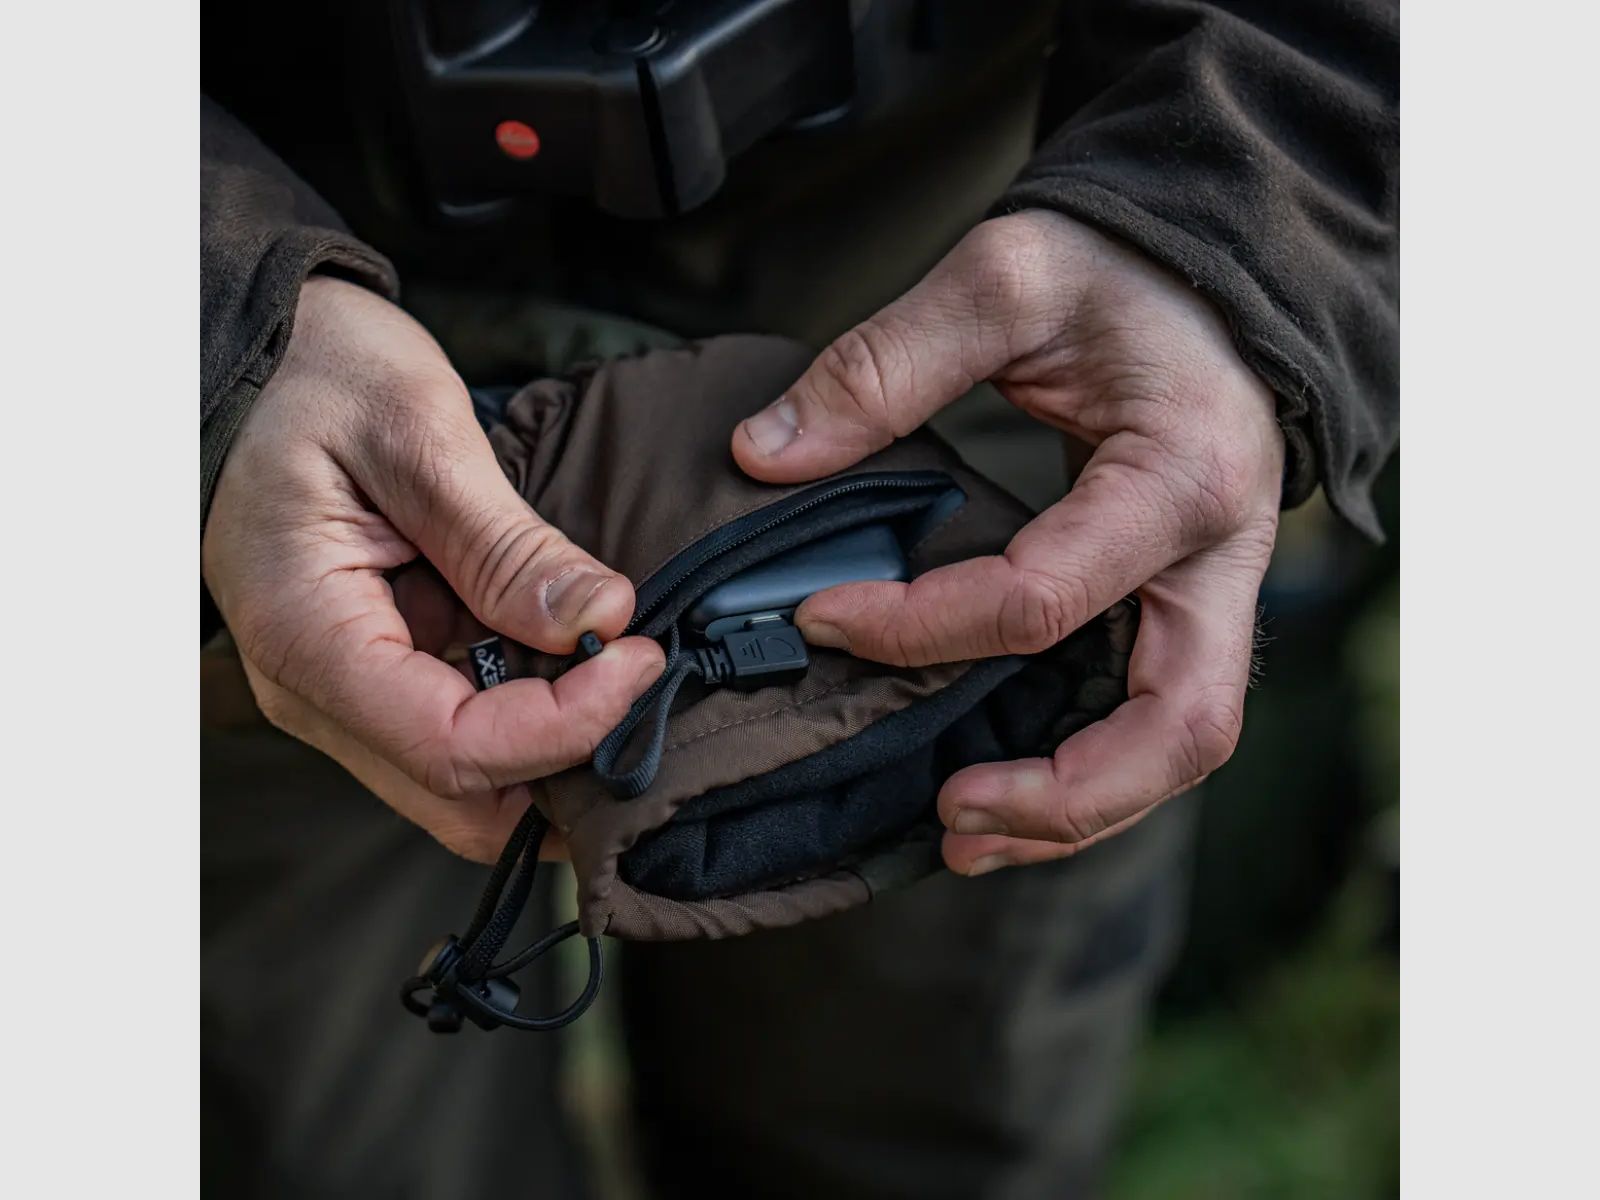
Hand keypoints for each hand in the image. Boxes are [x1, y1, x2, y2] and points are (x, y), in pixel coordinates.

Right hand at [203, 278, 663, 861]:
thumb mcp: (418, 434)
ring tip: (614, 660)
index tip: (637, 658)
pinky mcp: (379, 674)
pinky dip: (532, 709)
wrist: (263, 364)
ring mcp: (346, 692)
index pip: (450, 748)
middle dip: (564, 761)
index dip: (563, 727)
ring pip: (468, 781)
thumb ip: (505, 542)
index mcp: (308, 637)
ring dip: (553, 742)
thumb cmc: (319, 377)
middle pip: (460, 798)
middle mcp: (316, 691)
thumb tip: (600, 619)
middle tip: (639, 674)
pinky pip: (464, 730)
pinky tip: (574, 651)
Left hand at [732, 211, 1283, 875]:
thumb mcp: (1003, 279)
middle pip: (1178, 730)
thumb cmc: (1118, 267)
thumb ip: (883, 365)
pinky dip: (1090, 768)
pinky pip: (1157, 713)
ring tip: (964, 830)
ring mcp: (1219, 589)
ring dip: (1081, 809)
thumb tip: (763, 456)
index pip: (1040, 601)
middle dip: (1062, 796)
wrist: (1213, 268)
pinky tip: (1006, 783)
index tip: (818, 620)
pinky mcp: (1192, 601)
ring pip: (1180, 743)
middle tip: (946, 814)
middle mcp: (1222, 557)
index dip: (917, 628)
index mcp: (1179, 478)